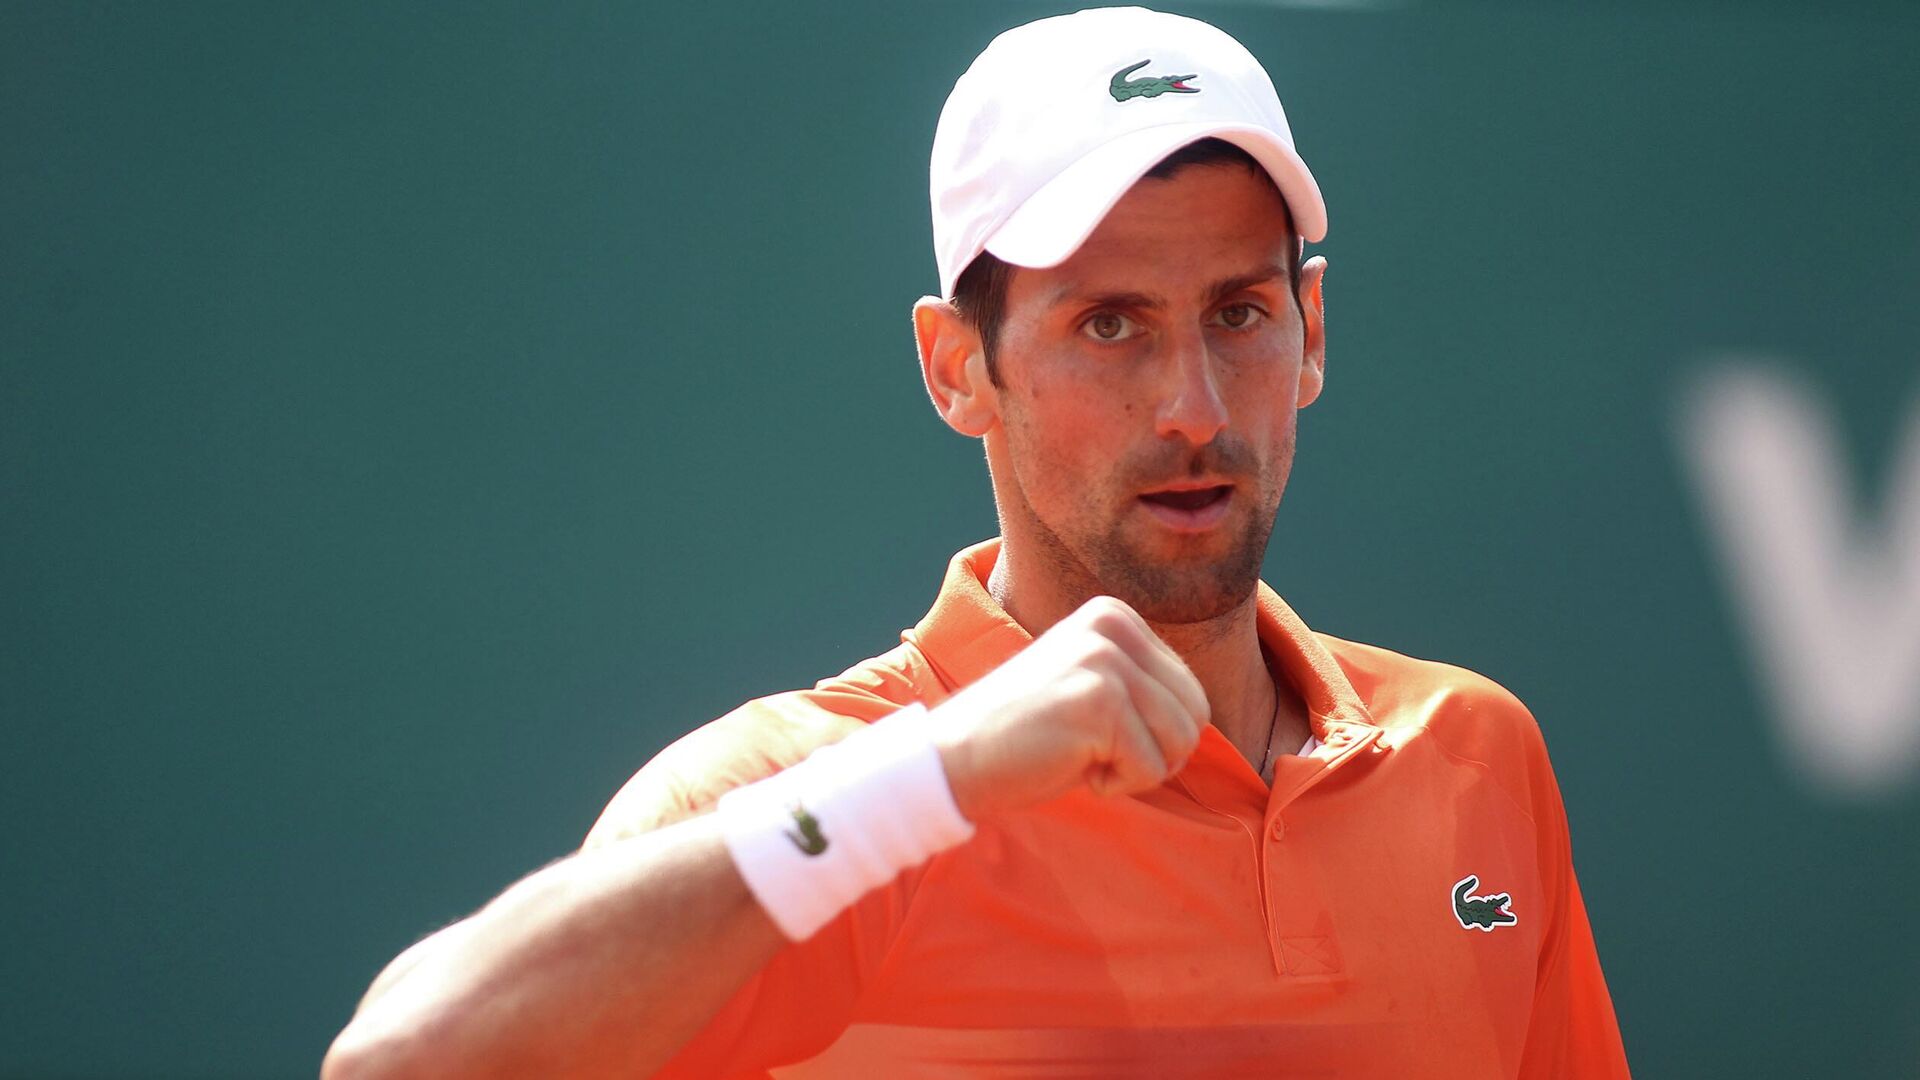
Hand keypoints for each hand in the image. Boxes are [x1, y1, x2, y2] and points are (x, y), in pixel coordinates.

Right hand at [929, 595, 1209, 822]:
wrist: (953, 758)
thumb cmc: (1025, 736)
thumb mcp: (1089, 685)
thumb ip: (1140, 684)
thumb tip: (1200, 716)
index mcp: (1113, 615)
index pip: (1190, 691)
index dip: (1153, 733)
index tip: (1094, 730)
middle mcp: (1112, 626)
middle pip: (1196, 713)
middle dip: (1157, 751)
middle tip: (1097, 751)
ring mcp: (1105, 661)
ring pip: (1182, 742)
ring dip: (1136, 768)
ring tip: (1081, 753)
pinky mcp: (1099, 702)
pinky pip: (1151, 768)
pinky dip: (1115, 784)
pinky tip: (1068, 763)